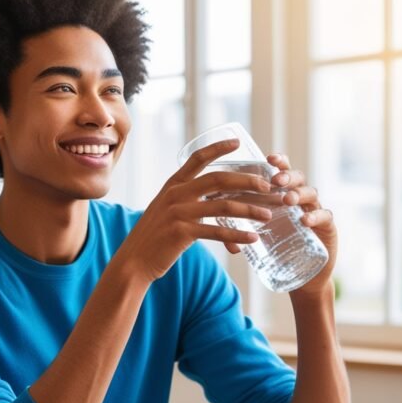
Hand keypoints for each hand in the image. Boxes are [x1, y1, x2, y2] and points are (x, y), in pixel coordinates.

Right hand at [116, 139, 276, 282]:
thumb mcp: (165, 209)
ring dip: (250, 211)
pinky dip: (238, 235)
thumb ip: (184, 199)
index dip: (218, 148)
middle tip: (267, 186)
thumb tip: (210, 197)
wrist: (133, 261)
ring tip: (268, 215)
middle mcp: (176, 194)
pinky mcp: (182, 233)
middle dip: (247, 181)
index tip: (237, 142)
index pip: (198, 158)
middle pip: (219, 179)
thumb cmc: (153, 237)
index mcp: (172, 185)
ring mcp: (179, 213)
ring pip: (223, 206)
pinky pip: (217, 232)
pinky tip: (252, 238)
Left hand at [222, 152, 336, 296]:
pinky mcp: (327, 227)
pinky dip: (315, 215)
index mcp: (284, 194)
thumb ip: (239, 228)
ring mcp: (315, 210)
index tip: (267, 159)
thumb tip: (214, 229)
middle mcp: (301, 198)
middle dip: (287, 175)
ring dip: (299, 193)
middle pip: (298, 177)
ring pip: (312, 193)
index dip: (278, 162)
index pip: (282, 171)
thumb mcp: (258, 234)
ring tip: (287, 199)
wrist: (301, 275)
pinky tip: (304, 219)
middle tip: (276, 180)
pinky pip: (325, 216)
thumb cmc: (277, 249)